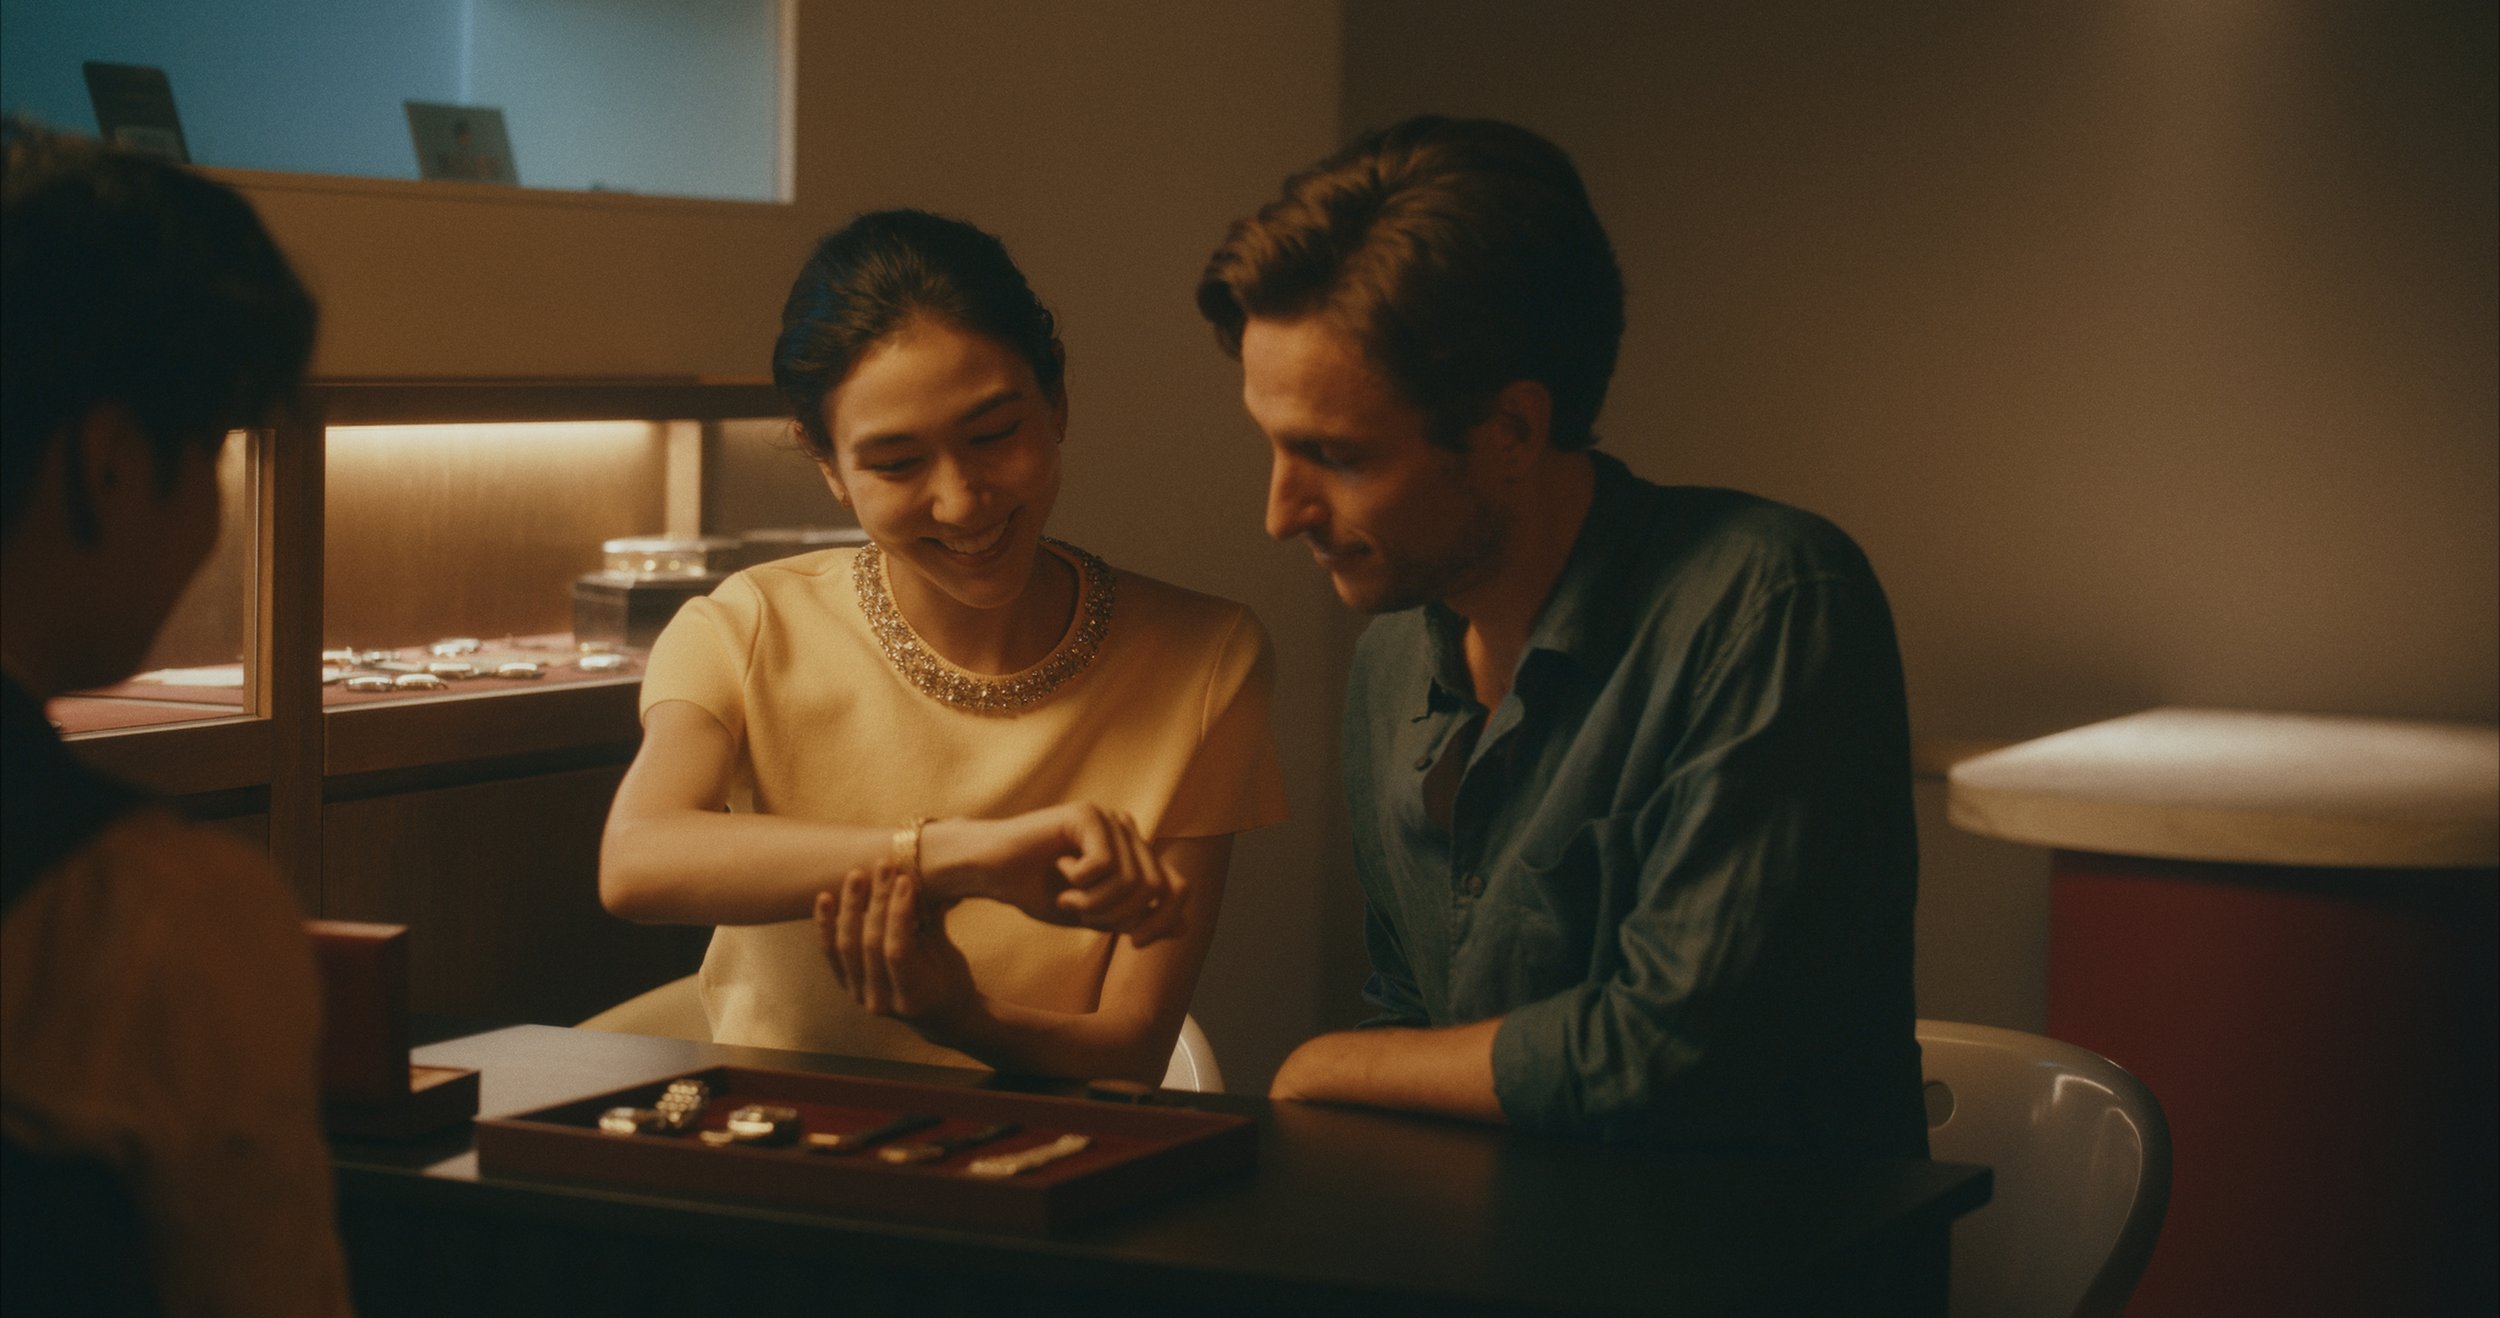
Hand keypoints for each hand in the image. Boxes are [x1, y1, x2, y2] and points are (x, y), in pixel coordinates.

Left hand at [815, 864, 973, 1020]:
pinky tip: (825, 897)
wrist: (936, 1013)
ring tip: (857, 875)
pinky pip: (830, 951)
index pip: (897, 950)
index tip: (905, 880)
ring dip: (851, 906)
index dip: (898, 913)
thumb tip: (928, 877)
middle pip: (870, 943)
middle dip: (877, 901)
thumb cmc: (950, 980)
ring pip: (847, 945)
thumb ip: (932, 922)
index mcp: (912, 997)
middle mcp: (880, 1000)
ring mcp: (859, 994)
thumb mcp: (948, 955)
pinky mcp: (845, 983)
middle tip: (884, 867)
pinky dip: (826, 923)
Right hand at [922, 804, 1187, 946]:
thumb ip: (1134, 918)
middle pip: (1155, 888)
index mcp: (1134, 852)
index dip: (1163, 920)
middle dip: (1119, 916)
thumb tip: (1184, 927)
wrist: (989, 871)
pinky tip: (1058, 873)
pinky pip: (1105, 865)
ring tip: (1066, 898)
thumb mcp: (1094, 915)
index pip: (1176, 888)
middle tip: (1082, 915)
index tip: (1134, 943)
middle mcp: (1127, 830)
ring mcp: (1109, 819)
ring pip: (1131, 881)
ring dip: (1094, 904)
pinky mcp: (1086, 814)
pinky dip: (1080, 885)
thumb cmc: (1037, 891)